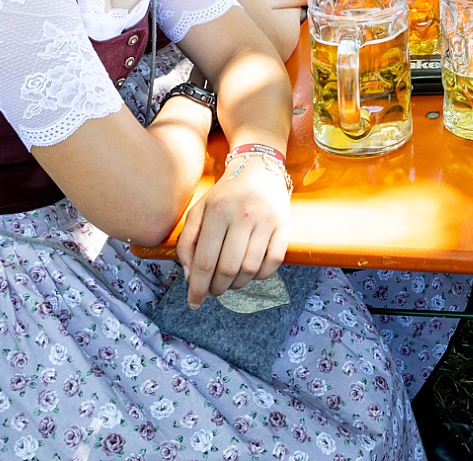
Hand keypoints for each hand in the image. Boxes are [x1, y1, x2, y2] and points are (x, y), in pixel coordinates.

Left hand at [176, 156, 290, 307]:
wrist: (258, 169)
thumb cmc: (224, 195)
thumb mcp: (199, 210)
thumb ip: (187, 242)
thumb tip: (191, 276)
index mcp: (217, 212)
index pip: (204, 261)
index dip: (198, 287)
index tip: (194, 302)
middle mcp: (242, 215)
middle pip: (227, 269)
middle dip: (217, 288)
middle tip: (213, 291)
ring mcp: (266, 220)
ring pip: (250, 269)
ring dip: (237, 284)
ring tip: (230, 282)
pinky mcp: (284, 225)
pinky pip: (274, 262)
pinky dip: (261, 275)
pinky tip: (251, 273)